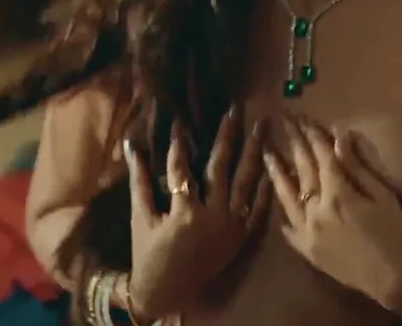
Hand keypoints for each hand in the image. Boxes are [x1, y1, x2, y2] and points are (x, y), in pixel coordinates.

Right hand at [125, 111, 271, 320]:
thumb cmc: (148, 253)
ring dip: (255, 151)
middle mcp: (213, 215)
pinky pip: (258, 207)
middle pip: (222, 166)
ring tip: (263, 125)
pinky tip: (271, 163)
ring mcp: (231, 226)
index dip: (179, 141)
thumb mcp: (141, 216)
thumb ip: (139, 179)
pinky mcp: (242, 236)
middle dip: (229, 134)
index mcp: (185, 211)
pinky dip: (265, 185)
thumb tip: (130, 144)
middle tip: (235, 108)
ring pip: (247, 181)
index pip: (182, 165)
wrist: (167, 292)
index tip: (181, 118)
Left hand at [264, 116, 401, 307]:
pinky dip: (282, 212)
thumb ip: (357, 166)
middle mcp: (316, 210)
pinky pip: (287, 228)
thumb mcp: (382, 196)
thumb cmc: (395, 233)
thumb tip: (339, 136)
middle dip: (294, 143)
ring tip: (267, 153)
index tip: (302, 116)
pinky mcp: (306, 250)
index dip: (312, 135)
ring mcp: (307, 231)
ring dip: (277, 172)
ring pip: (286, 196)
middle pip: (302, 169)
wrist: (393, 280)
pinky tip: (277, 200)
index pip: (321, 156)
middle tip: (284, 122)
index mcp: (337, 193)